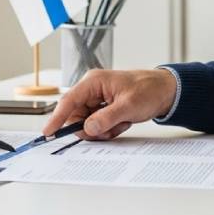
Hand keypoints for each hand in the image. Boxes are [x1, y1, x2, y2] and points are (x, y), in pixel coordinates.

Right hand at [42, 69, 177, 140]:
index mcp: (93, 82)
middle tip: (109, 129)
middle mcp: (92, 90)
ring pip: (87, 124)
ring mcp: (97, 100)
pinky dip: (110, 129)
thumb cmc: (148, 90)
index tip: (48, 132)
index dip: (56, 117)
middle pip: (77, 117)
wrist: (165, 91)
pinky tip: (123, 122)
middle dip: (92, 128)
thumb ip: (106, 118)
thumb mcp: (128, 106)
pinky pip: (98, 126)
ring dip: (103, 129)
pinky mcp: (103, 109)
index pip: (68, 101)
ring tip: (122, 122)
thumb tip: (87, 128)